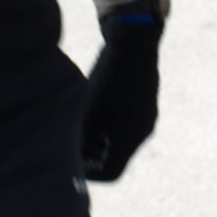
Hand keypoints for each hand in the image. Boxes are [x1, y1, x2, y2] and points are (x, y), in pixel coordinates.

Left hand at [81, 17, 163, 180]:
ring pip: (121, 138)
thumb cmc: (106, 79)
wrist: (134, 42)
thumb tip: (69, 159)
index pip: (110, 173)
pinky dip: (111, 121)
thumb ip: (79, 140)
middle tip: (72, 140)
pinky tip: (97, 102)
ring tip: (83, 118)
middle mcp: (143, 132)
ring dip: (101, 135)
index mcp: (129, 140)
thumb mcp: (87, 113)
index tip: (72, 163)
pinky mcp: (147, 101)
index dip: (89, 174)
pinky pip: (127, 122)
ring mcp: (147, 116)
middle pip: (115, 155)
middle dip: (93, 152)